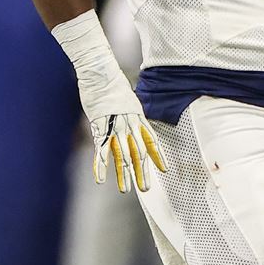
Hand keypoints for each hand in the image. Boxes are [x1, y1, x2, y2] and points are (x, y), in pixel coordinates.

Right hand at [81, 70, 166, 192]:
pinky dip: (100, 165)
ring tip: (126, 190)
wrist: (103, 74)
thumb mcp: (129, 101)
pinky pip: (101, 150)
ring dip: (124, 174)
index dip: (157, 156)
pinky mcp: (100, 127)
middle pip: (138, 153)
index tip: (164, 169)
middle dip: (142, 172)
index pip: (152, 141)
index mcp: (138, 119)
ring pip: (122, 155)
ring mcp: (115, 127)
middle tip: (145, 189)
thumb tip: (133, 120)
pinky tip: (101, 179)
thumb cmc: (113, 86)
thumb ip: (131, 114)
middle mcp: (130, 125)